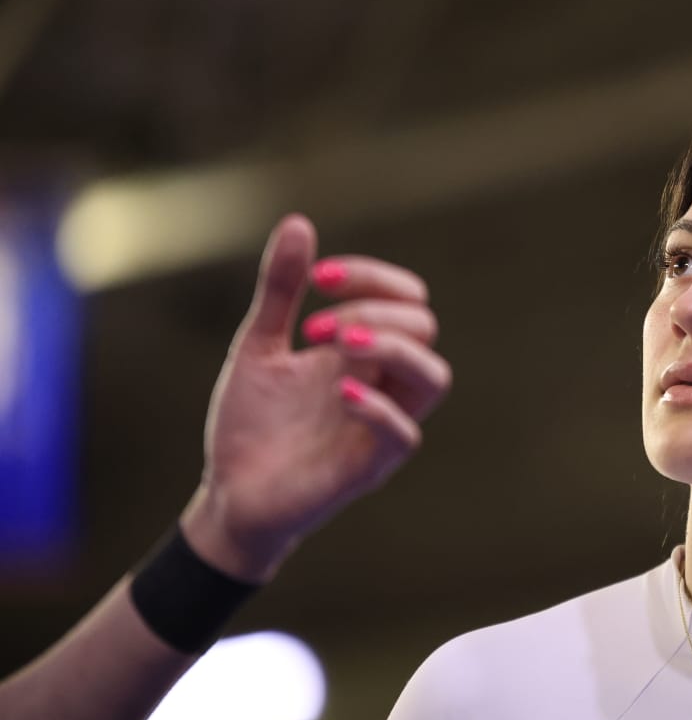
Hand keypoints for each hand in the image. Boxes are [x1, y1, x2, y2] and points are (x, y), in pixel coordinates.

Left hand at [180, 214, 450, 581]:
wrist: (229, 495)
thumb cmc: (252, 425)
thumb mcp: (258, 346)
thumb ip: (281, 291)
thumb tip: (299, 223)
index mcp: (364, 352)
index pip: (407, 299)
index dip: (373, 277)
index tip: (318, 279)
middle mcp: (383, 383)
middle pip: (424, 328)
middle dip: (373, 311)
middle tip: (315, 329)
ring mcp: (382, 423)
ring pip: (433, 376)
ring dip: (391, 348)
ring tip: (337, 344)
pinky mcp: (369, 466)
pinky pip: (403, 433)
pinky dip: (376, 406)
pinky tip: (336, 393)